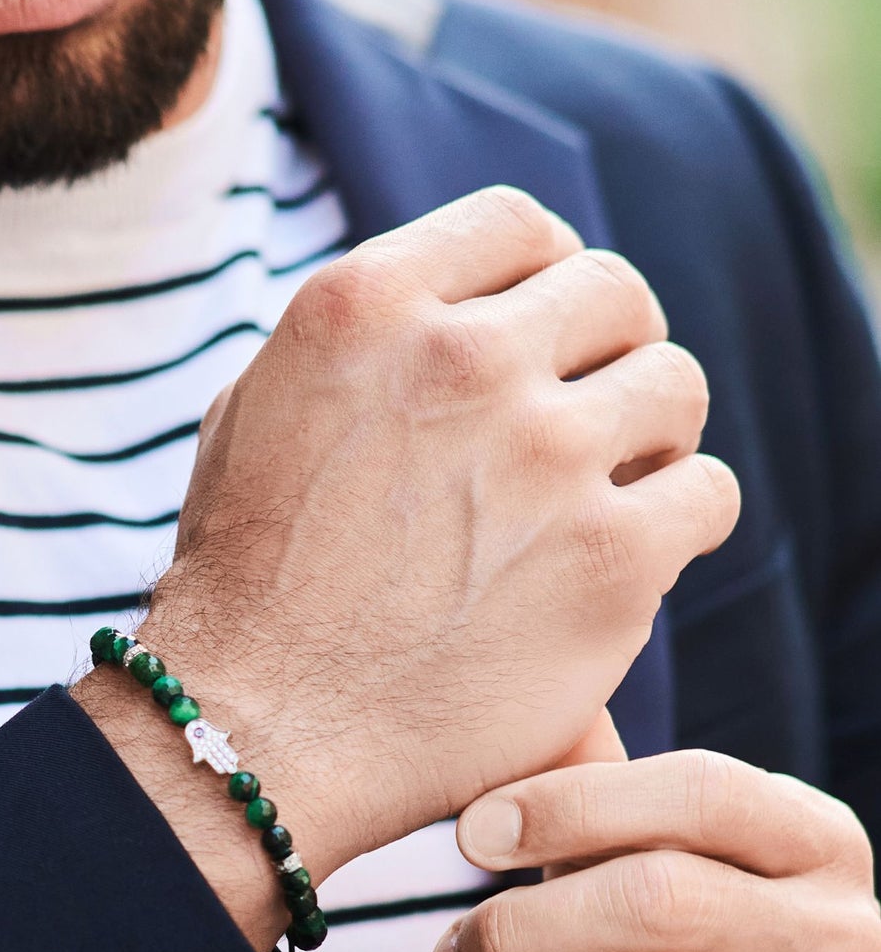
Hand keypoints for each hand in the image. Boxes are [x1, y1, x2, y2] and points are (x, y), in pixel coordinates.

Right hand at [139, 185, 737, 878]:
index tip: (546, 328)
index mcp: (368, 305)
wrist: (259, 725)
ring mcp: (544, 456)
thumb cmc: (246, 575)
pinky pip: (706, 495)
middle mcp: (461, 361)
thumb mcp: (256, 408)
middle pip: (614, 293)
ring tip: (608, 484)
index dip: (545, 273)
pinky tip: (626, 554)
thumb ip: (362, 342)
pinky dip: (676, 520)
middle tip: (585, 411)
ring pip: (675, 386)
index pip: (519, 226)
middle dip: (606, 348)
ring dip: (649, 431)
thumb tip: (454, 313)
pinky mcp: (611, 559)